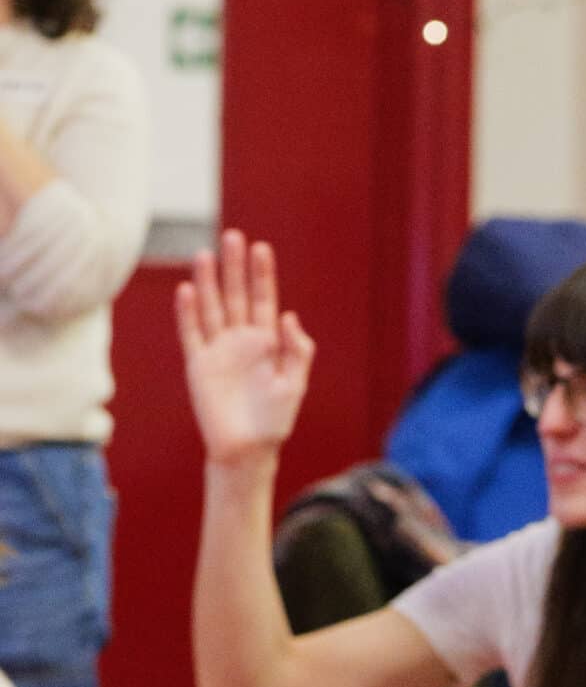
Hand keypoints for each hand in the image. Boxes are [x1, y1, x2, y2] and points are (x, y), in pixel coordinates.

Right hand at [178, 228, 316, 463]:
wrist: (247, 450)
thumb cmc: (274, 421)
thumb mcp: (294, 384)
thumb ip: (297, 350)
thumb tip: (289, 316)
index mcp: (267, 343)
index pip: (263, 300)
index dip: (262, 275)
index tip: (262, 248)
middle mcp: (241, 341)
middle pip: (235, 296)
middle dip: (234, 267)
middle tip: (233, 236)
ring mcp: (218, 350)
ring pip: (211, 308)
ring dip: (209, 282)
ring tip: (205, 254)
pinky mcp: (199, 365)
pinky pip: (191, 334)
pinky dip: (188, 313)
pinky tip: (188, 290)